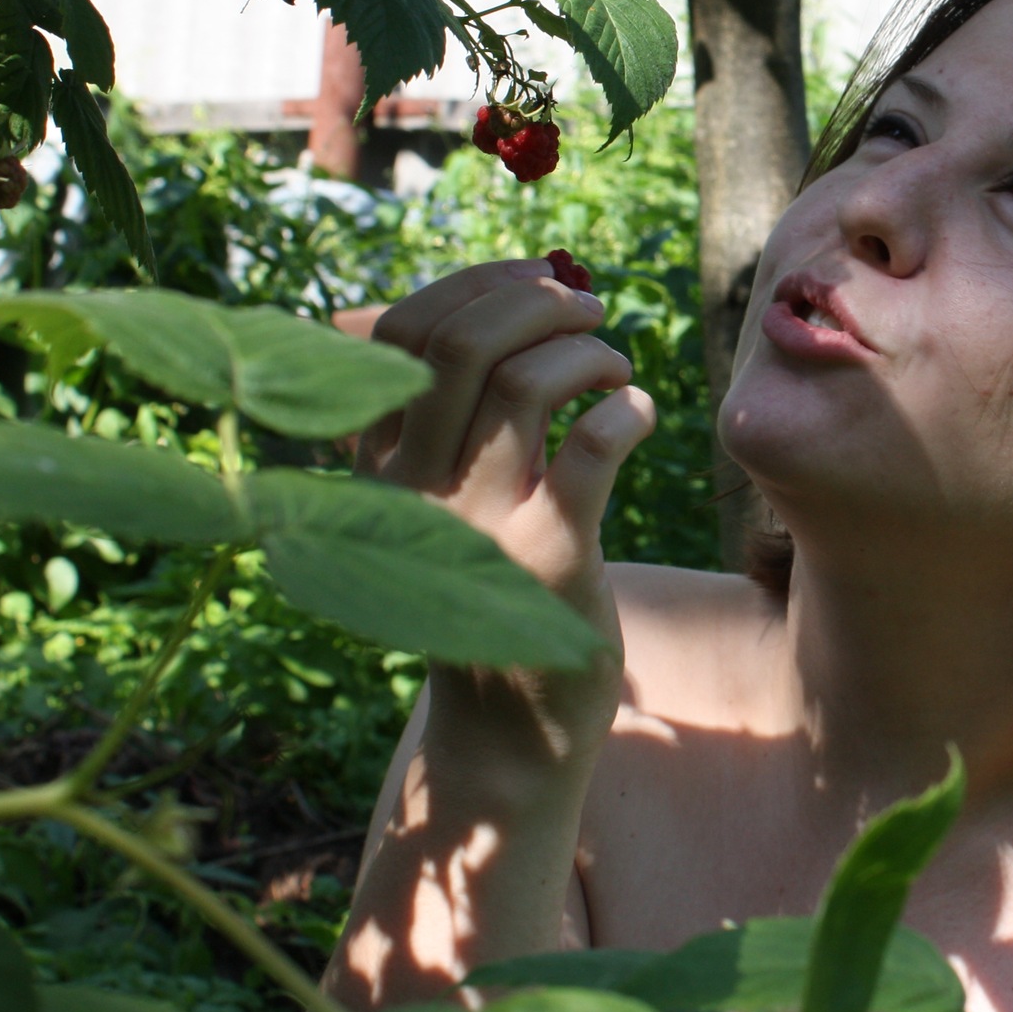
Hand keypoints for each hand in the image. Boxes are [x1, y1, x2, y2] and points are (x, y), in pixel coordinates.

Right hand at [351, 260, 655, 738]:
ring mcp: (478, 523)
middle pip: (458, 344)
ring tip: (612, 370)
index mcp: (376, 463)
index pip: (400, 333)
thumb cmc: (483, 590)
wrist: (506, 731)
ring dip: (588, 352)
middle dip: (534, 301)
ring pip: (526, 383)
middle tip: (587, 311)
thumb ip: (435, 412)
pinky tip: (636, 416)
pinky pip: (593, 443)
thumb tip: (448, 300)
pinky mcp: (549, 556)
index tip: (536, 280)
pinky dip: (627, 407)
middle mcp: (411, 489)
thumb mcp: (434, 501)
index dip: (475, 286)